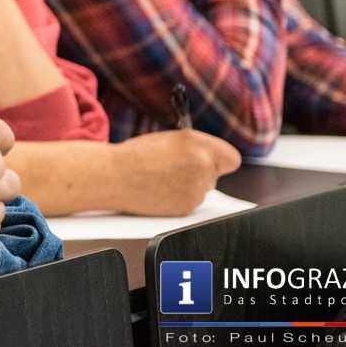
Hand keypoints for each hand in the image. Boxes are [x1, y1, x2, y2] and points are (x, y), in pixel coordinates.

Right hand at [109, 129, 240, 215]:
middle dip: (202, 172)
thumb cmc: (135, 156)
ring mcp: (196, 188)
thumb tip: (208, 157)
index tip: (212, 161)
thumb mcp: (169, 139)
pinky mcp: (187, 207)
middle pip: (216, 174)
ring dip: (189, 185)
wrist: (114, 176)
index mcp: (197, 143)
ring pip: (204, 189)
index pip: (232, 158)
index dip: (220, 160)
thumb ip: (194, 147)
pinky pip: (191, 202)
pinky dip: (179, 198)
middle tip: (177, 168)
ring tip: (163, 177)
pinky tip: (161, 189)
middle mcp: (202, 165)